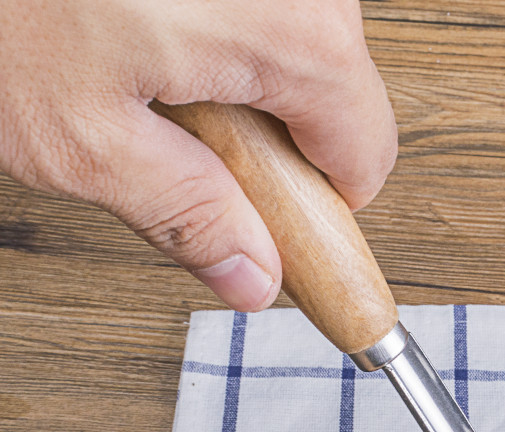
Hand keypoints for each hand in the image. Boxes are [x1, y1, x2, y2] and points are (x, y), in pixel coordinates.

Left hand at [0, 0, 396, 310]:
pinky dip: (216, 24)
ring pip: (295, 41)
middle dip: (273, 139)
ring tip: (145, 68)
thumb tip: (250, 275)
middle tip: (183, 143)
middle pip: (334, 96)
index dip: (321, 207)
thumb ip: (187, 218)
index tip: (275, 226)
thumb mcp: (82, 139)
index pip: (365, 156)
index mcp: (291, 30)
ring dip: (239, 78)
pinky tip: (141, 20)